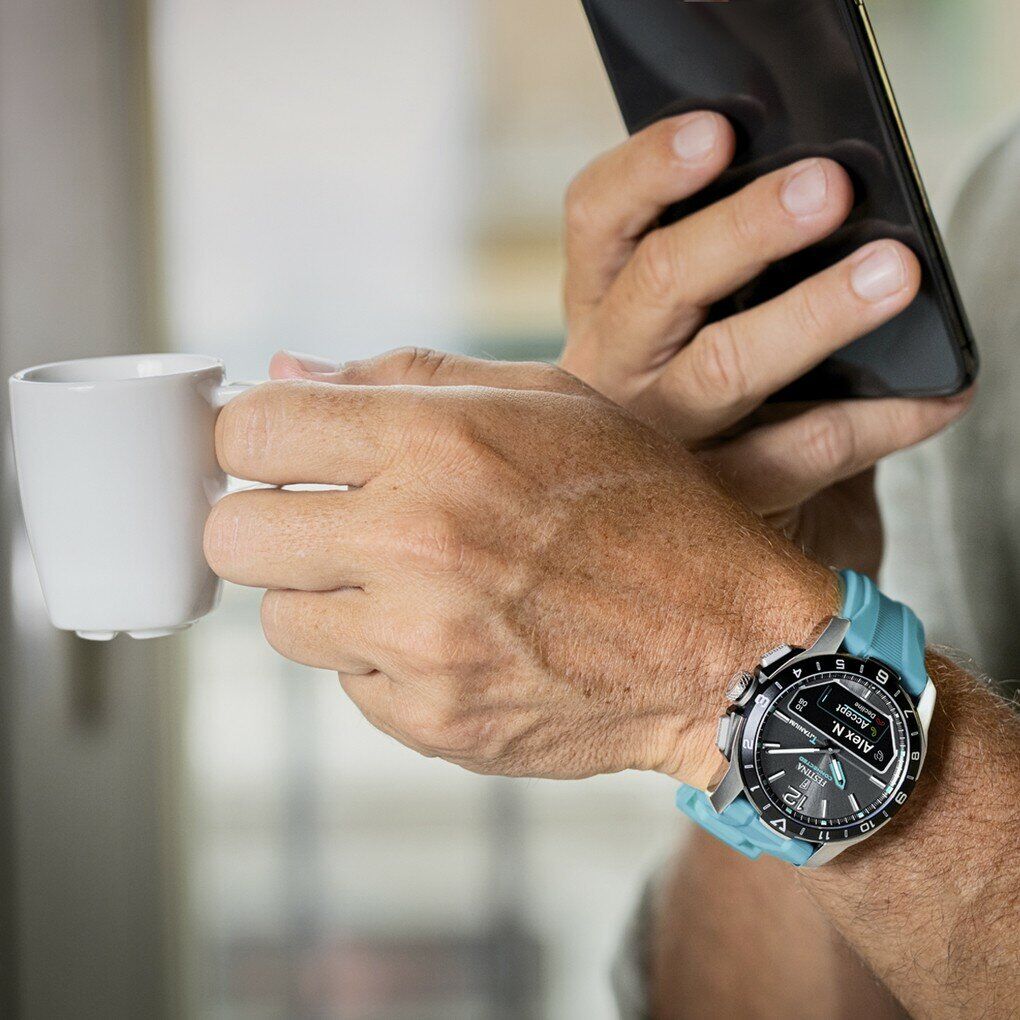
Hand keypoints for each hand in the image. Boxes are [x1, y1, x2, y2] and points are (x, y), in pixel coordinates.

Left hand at [206, 349, 835, 784]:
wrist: (727, 646)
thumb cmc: (645, 509)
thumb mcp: (549, 402)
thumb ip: (406, 377)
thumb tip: (284, 372)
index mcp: (442, 441)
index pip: (250, 430)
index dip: (253, 438)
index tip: (282, 452)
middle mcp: (418, 542)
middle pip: (232, 535)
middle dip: (266, 523)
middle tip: (327, 521)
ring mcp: (420, 644)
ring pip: (280, 620)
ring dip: (325, 598)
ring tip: (408, 584)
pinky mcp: (430, 720)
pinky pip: (347, 683)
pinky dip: (381, 660)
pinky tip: (452, 637)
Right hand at [560, 112, 972, 573]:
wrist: (696, 531)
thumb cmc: (704, 396)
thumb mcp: (688, 325)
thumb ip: (727, 268)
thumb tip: (826, 198)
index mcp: (602, 303)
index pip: (598, 217)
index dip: (648, 170)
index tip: (719, 131)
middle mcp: (611, 368)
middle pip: (660, 282)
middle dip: (744, 229)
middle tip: (827, 189)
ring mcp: (656, 441)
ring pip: (724, 368)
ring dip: (814, 315)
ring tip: (894, 274)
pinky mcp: (717, 500)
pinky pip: (806, 449)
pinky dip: (884, 417)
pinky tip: (938, 394)